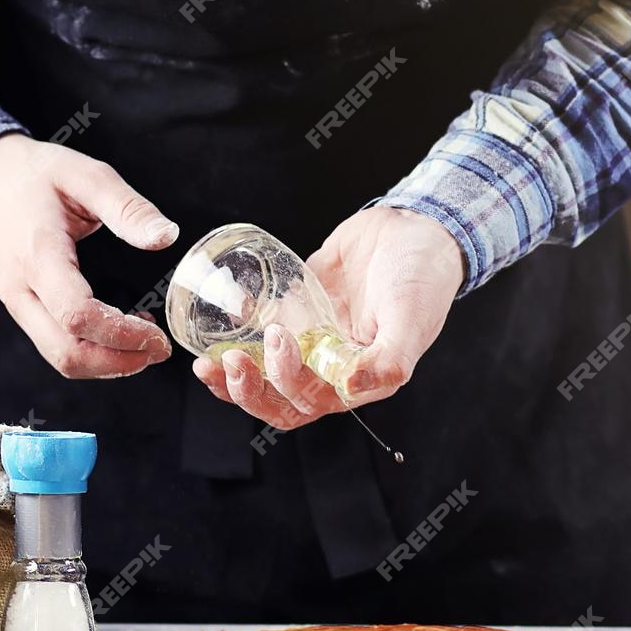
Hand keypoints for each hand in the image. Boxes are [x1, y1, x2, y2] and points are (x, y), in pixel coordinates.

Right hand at [0, 133, 178, 377]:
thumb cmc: (34, 174)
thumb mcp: (85, 175)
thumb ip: (127, 207)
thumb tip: (167, 236)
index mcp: (38, 255)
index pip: (76, 315)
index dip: (121, 335)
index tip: (157, 335)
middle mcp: (20, 288)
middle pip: (66, 352)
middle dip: (118, 362)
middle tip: (159, 350)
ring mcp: (16, 302)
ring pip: (58, 356)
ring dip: (105, 363)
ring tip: (145, 346)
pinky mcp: (21, 307)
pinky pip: (53, 345)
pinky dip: (89, 351)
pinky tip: (118, 334)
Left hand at [193, 206, 462, 428]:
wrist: (416, 226)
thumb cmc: (423, 278)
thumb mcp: (411, 321)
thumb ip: (388, 360)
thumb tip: (350, 386)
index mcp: (358, 379)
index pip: (308, 403)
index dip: (281, 387)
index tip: (275, 345)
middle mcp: (330, 365)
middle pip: (278, 397)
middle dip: (248, 389)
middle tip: (228, 361)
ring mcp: (312, 336)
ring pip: (264, 372)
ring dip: (233, 375)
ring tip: (207, 362)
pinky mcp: (299, 307)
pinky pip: (262, 326)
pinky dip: (240, 328)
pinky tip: (229, 314)